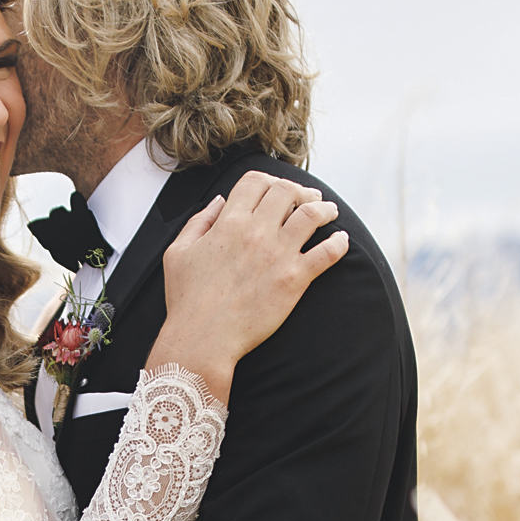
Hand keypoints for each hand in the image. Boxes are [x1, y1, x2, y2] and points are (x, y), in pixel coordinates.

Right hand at [149, 174, 348, 405]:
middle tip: (308, 199)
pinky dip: (339, 243)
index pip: (256, 182)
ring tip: (329, 212)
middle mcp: (256, 233)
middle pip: (287, 191)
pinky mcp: (294, 280)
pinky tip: (341, 240)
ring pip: (313, 214)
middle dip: (300, 190)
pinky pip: (327, 253)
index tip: (276, 191)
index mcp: (229, 223)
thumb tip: (219, 202)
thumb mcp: (178, 253)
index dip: (270, 180)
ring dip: (324, 209)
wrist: (202, 340)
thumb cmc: (187, 301)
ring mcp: (277, 255)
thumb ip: (199, 221)